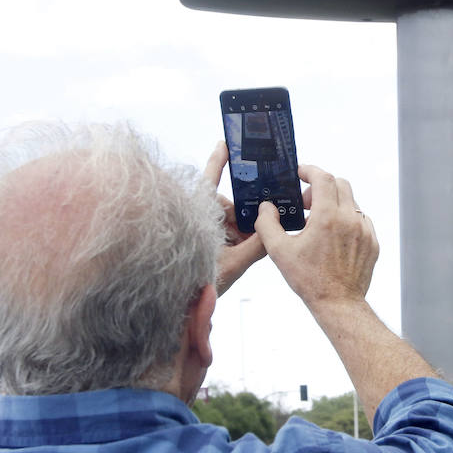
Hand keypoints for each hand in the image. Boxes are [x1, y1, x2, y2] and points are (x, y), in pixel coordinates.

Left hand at [204, 141, 266, 295]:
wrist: (181, 310)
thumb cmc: (197, 284)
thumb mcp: (232, 265)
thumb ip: (256, 246)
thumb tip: (272, 229)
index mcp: (199, 217)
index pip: (209, 182)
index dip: (218, 161)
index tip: (225, 142)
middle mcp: (199, 222)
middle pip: (226, 208)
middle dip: (242, 217)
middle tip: (256, 229)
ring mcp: (200, 234)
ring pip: (227, 224)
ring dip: (240, 234)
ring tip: (246, 249)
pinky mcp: (203, 246)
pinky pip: (224, 237)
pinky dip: (235, 242)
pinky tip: (243, 252)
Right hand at [254, 165, 377, 311]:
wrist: (338, 303)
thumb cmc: (310, 280)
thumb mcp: (279, 251)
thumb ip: (268, 224)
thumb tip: (267, 208)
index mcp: (328, 217)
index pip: (323, 178)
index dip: (310, 170)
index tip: (301, 173)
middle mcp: (350, 219)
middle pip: (339, 184)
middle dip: (321, 186)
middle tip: (306, 202)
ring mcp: (364, 230)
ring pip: (351, 202)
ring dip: (334, 203)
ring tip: (318, 222)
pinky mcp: (372, 242)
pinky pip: (361, 220)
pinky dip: (347, 219)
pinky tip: (334, 236)